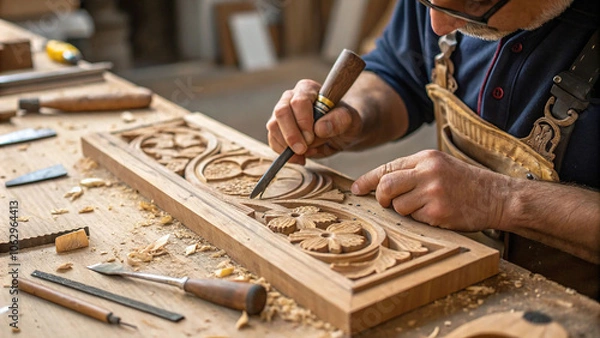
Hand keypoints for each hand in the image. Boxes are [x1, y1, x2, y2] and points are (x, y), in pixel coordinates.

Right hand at [266, 79, 362, 164]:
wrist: (341, 132)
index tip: (311, 138)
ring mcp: (282, 114)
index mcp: (308, 89)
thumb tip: (319, 128)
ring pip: (273, 127)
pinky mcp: (278, 130)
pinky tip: (300, 158)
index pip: (299, 102)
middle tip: (303, 150)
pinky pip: (273, 141)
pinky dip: (285, 154)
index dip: (303, 122)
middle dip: (291, 135)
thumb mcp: (350, 120)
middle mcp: (291, 98)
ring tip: (307, 153)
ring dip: (288, 145)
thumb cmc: (345, 121)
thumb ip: (339, 120)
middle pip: (281, 113)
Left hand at [351, 150, 511, 231]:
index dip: (367, 180)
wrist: (497, 197)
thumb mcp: (438, 166)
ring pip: (397, 206)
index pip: (386, 167)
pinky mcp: (438, 212)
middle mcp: (427, 172)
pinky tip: (436, 214)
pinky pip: (414, 218)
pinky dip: (420, 219)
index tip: (355, 189)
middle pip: (385, 186)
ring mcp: (433, 192)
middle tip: (387, 203)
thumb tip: (379, 184)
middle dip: (381, 198)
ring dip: (404, 211)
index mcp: (425, 158)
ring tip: (424, 207)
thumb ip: (411, 171)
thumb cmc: (464, 183)